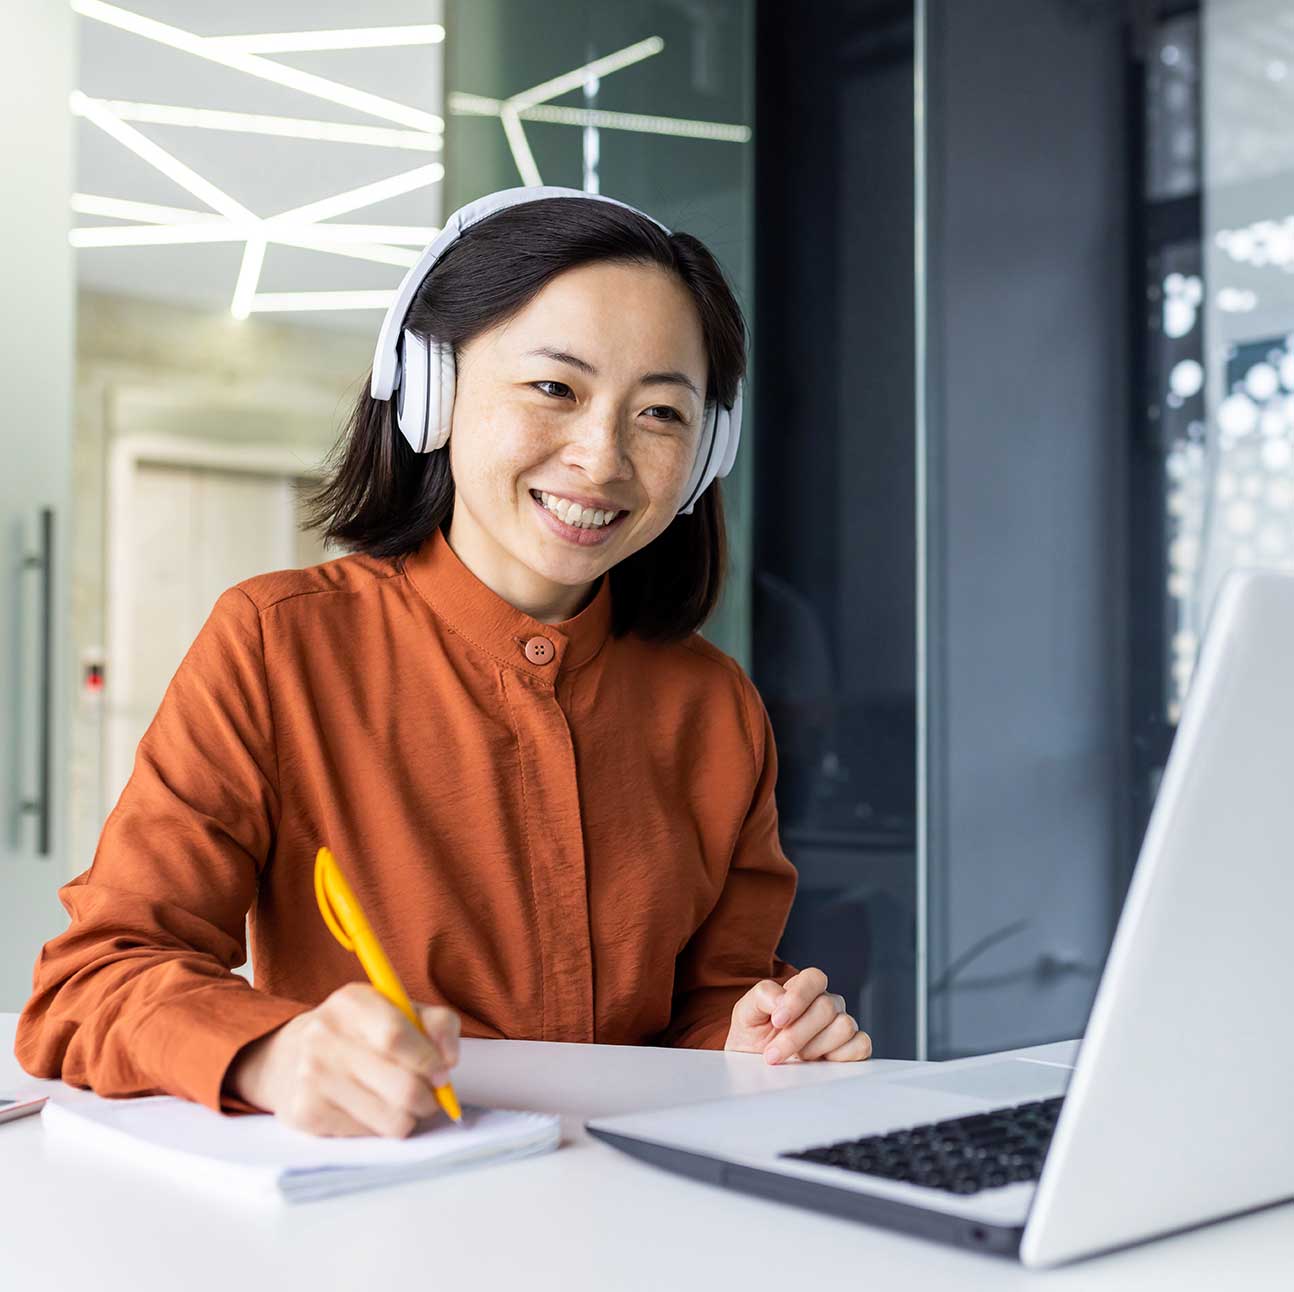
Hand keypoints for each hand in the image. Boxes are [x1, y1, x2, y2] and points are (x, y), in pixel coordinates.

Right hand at [224, 982, 460, 1137]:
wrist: (289, 1058)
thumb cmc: (360, 1034)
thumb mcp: (398, 1011)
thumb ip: (437, 1024)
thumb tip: (449, 1060)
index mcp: (352, 1002)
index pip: (397, 1035)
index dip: (429, 1060)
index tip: (443, 1072)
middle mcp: (324, 1036)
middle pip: (401, 1085)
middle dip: (430, 1098)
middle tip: (432, 1096)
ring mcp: (311, 1077)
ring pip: (391, 1118)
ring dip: (410, 1116)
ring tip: (405, 1104)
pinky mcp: (306, 1114)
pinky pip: (368, 1134)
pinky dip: (381, 1126)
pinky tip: (372, 1109)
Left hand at [725, 967, 871, 1063]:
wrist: (755, 1066)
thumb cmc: (753, 1035)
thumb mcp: (746, 1012)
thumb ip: (762, 995)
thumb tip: (782, 999)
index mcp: (803, 989)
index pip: (814, 978)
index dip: (798, 998)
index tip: (778, 1020)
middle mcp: (826, 1004)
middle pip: (827, 1007)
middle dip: (797, 1034)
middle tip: (773, 1053)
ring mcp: (841, 1026)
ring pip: (844, 1026)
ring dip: (815, 1047)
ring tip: (796, 1057)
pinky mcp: (853, 1049)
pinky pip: (861, 1046)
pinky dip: (840, 1056)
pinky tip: (818, 1062)